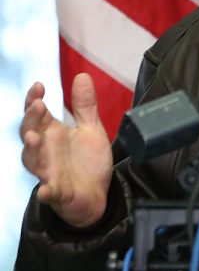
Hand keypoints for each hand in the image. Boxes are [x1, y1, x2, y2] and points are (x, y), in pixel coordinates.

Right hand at [20, 73, 113, 227]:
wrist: (97, 195)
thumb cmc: (87, 162)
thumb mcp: (90, 129)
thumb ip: (85, 105)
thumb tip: (82, 75)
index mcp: (52, 134)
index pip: (37, 115)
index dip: (33, 100)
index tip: (39, 86)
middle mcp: (45, 152)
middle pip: (29, 134)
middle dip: (31, 120)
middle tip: (38, 105)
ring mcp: (49, 172)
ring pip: (32, 161)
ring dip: (31, 150)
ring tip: (33, 137)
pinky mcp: (58, 193)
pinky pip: (49, 192)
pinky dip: (47, 191)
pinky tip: (46, 189)